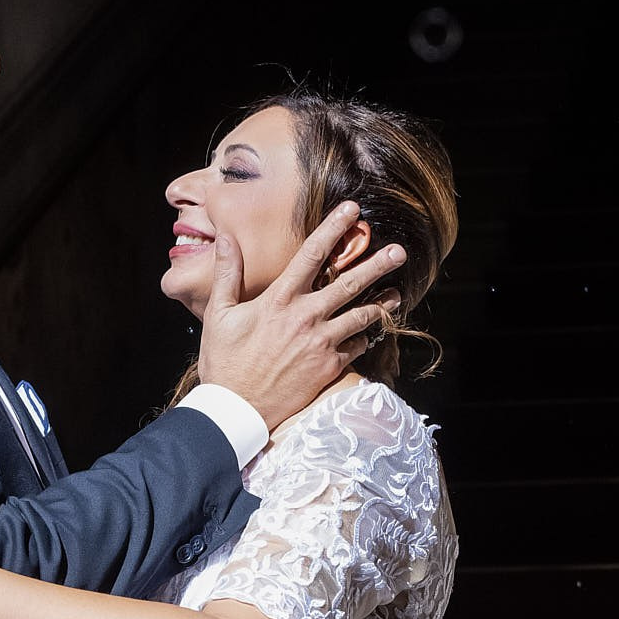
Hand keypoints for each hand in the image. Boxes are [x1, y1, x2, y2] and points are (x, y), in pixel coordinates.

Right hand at [196, 201, 408, 428]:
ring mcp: (321, 342)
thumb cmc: (224, 361)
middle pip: (350, 283)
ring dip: (382, 303)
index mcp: (279, 299)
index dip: (333, 228)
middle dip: (377, 263)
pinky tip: (370, 332)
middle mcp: (305, 317)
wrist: (236, 409)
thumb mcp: (219, 314)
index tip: (351, 210)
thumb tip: (226, 237)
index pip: (311, 254)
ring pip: (362, 315)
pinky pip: (356, 346)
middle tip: (399, 251)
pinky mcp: (329, 367)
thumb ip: (228, 273)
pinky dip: (364, 338)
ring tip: (397, 293)